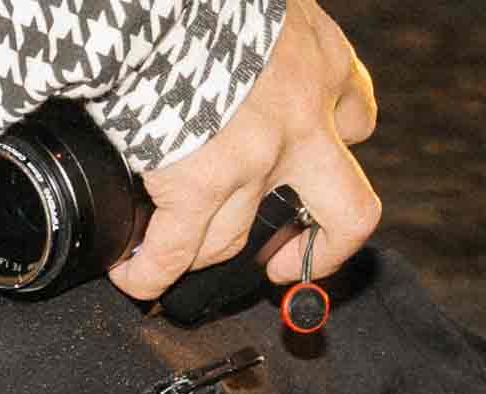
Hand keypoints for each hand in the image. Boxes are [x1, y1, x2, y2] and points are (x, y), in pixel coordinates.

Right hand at [107, 0, 378, 301]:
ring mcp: (256, 161)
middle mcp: (304, 121)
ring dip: (193, 254)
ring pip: (233, 239)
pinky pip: (173, 256)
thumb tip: (226, 66)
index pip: (356, 120)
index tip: (299, 168)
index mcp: (321, 65)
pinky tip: (130, 273)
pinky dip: (149, 274)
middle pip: (348, 213)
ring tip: (159, 256)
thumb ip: (266, 42)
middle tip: (280, 265)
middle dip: (318, 251)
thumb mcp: (268, 6)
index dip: (329, 148)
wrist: (159, 3)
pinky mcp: (201, 186)